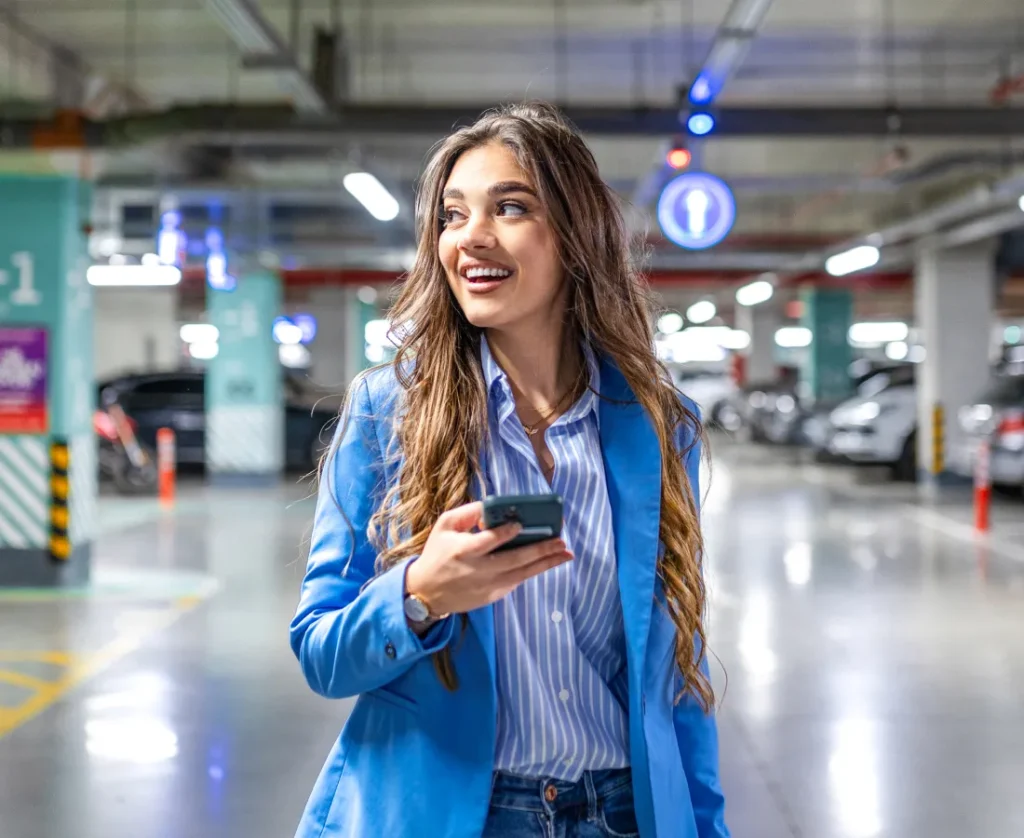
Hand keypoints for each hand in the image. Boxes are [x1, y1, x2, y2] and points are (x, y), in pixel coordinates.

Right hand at [404, 501, 572, 615]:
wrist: (426, 593)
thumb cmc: (437, 554)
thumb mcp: (444, 526)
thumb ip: (467, 513)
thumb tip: (491, 507)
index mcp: (463, 550)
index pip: (490, 540)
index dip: (507, 532)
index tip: (522, 524)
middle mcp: (478, 570)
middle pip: (515, 559)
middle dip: (541, 549)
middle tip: (561, 541)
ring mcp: (487, 586)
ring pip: (522, 574)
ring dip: (546, 563)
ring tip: (566, 554)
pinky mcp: (492, 596)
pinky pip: (516, 581)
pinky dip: (532, 571)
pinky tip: (547, 562)